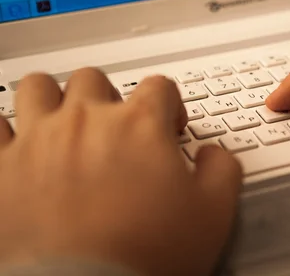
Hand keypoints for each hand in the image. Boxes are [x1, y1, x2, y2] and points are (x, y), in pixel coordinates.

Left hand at [0, 69, 241, 274]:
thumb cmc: (145, 254)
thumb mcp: (213, 212)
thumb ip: (222, 168)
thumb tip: (214, 154)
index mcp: (139, 125)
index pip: (158, 86)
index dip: (168, 104)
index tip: (168, 127)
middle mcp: (87, 121)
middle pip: (94, 80)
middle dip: (108, 98)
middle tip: (115, 128)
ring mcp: (39, 141)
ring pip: (38, 87)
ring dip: (52, 99)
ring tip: (63, 122)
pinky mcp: (1, 169)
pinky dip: (6, 131)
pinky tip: (19, 146)